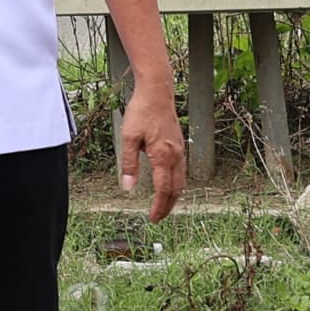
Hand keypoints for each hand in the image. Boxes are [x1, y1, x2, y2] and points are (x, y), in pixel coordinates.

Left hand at [114, 75, 184, 221]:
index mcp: (163, 156)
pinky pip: (181, 170)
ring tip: (164, 206)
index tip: (153, 218)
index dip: (159, 207)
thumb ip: (129, 164)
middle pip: (176, 189)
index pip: (163, 190)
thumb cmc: (142, 112)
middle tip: (159, 218)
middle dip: (168, 206)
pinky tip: (169, 185)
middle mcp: (175, 156)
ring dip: (174, 196)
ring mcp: (180, 150)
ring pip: (181, 181)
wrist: (157, 92)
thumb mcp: (129, 138)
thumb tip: (128, 186)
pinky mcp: (180, 145)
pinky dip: (177, 184)